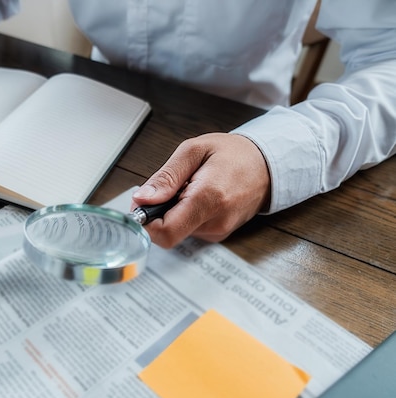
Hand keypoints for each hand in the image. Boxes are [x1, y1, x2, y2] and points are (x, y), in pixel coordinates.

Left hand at [131, 133, 270, 247]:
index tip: (143, 203)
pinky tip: (197, 197)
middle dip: (159, 213)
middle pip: (168, 233)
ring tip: (189, 188)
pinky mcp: (219, 234)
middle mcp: (215, 221)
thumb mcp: (194, 151)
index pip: (166, 232)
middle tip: (171, 188)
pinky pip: (189, 230)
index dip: (146, 221)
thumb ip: (166, 177)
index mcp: (208, 198)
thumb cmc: (233, 154)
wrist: (267, 164)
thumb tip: (142, 198)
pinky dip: (185, 215)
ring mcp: (219, 231)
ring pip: (177, 231)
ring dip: (173, 212)